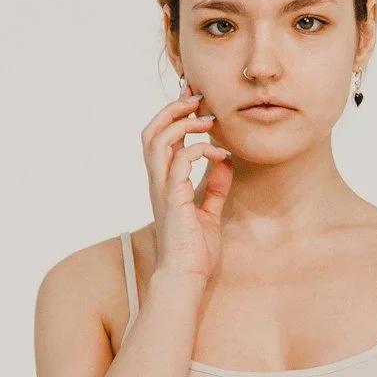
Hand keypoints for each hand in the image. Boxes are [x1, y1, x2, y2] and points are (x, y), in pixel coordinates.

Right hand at [143, 83, 231, 286]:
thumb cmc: (195, 253)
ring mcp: (162, 189)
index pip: (161, 139)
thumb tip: (225, 164)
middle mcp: (158, 183)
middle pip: (151, 131)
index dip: (174, 116)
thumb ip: (215, 187)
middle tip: (196, 99)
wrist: (186, 278)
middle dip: (172, 109)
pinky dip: (202, 150)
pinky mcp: (173, 198)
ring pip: (158, 139)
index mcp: (164, 185)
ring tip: (208, 120)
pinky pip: (182, 159)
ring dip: (184, 123)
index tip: (195, 102)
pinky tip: (221, 156)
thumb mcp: (209, 213)